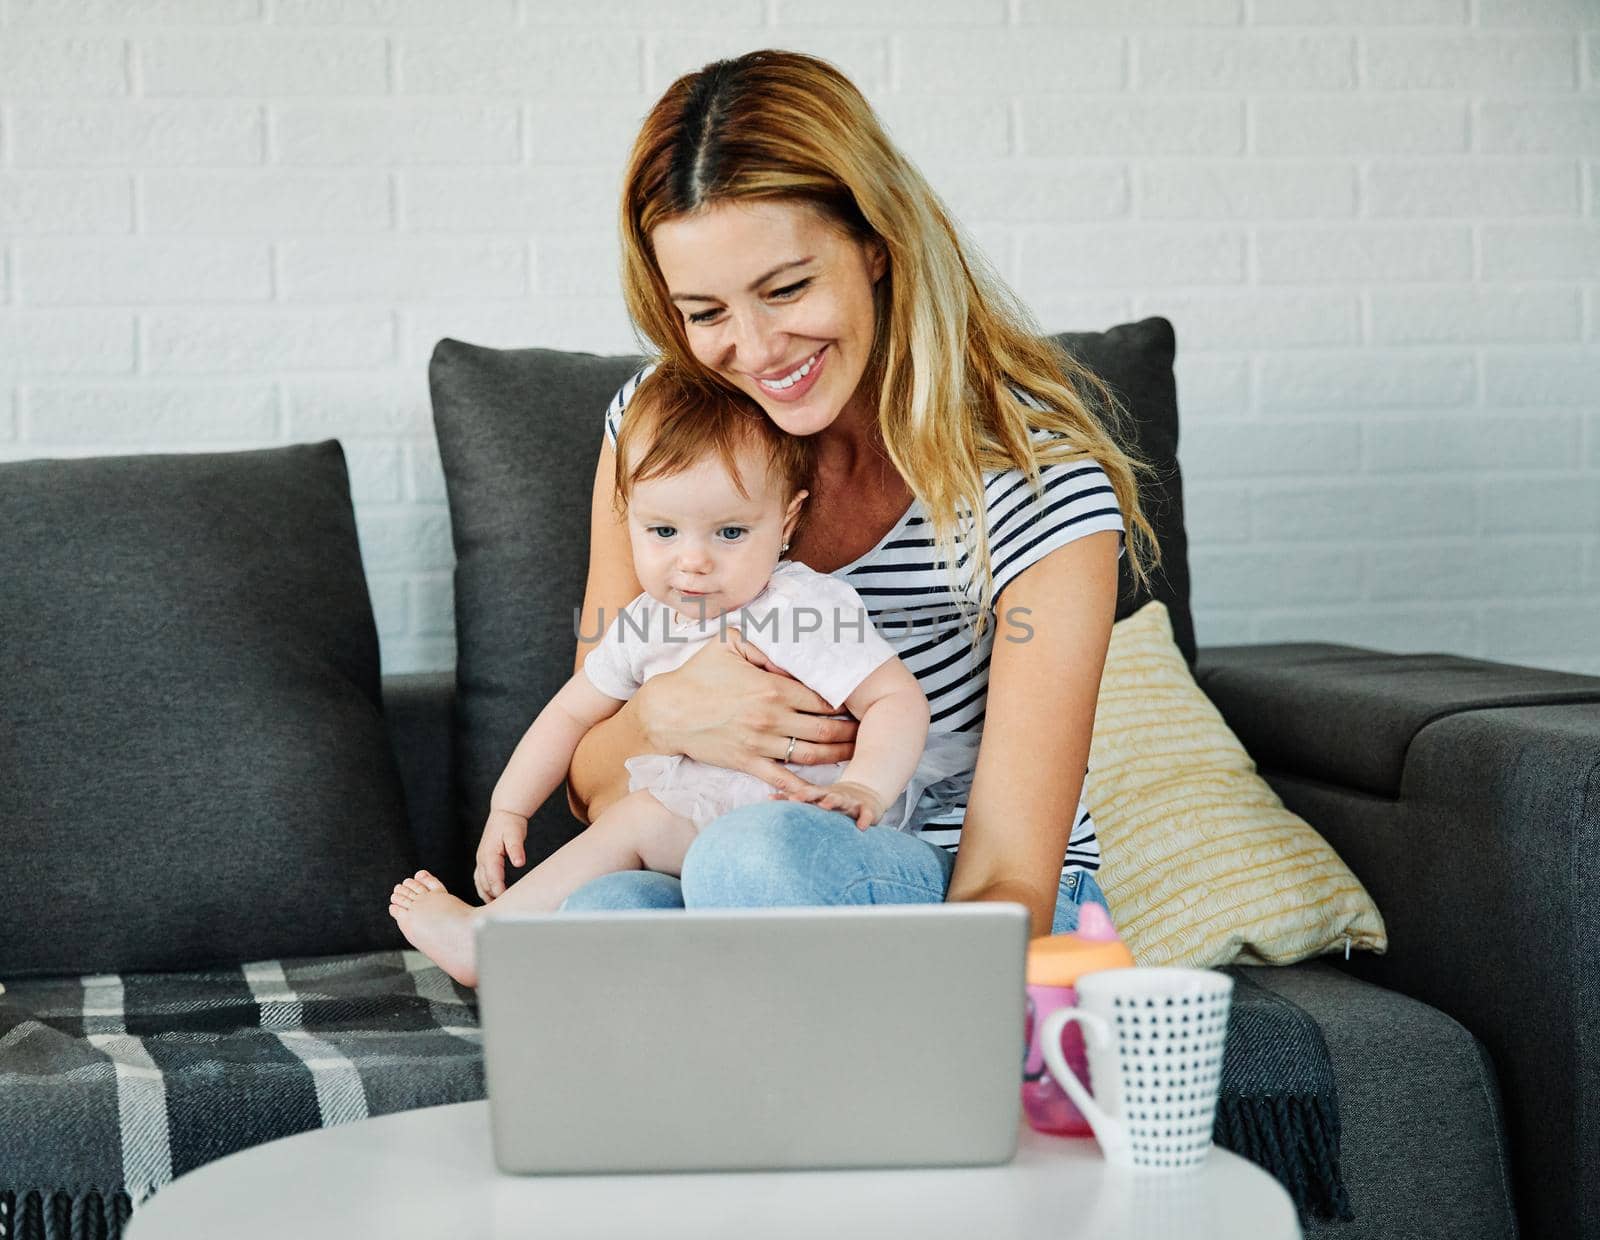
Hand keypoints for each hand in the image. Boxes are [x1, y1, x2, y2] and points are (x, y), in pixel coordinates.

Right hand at [474, 807, 527, 902]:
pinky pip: (480, 880)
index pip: (492, 877)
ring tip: (496, 908)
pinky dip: (484, 890)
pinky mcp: (483, 861)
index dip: (498, 890)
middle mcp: (482, 859)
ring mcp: (481, 861)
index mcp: (489, 854)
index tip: (506, 901)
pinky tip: (492, 898)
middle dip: (492, 897)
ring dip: (486, 896)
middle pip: (484, 884)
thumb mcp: (515, 833)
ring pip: (480, 884)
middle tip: (504, 910)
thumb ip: (517, 848)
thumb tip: (519, 863)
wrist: (504, 814)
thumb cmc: (510, 824)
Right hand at [636, 635, 857, 788]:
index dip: (844, 702)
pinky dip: (805, 788)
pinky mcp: (748, 762)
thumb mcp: (729, 643)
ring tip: (855, 754)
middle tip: (866, 732)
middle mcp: (772, 717)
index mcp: (772, 687)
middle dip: (849, 731)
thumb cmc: (698, 674)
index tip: (858, 704)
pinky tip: (823, 792)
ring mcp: (761, 743)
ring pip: (811, 754)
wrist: (667, 711)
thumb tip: (789, 649)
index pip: (821, 698)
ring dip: (837, 756)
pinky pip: (783, 780)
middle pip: (824, 728)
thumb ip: (764, 643)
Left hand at [772, 779, 886, 830]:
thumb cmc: (834, 799)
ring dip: (834, 801)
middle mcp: (835, 795)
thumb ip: (795, 798)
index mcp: (821, 794)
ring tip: (826, 804)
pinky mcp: (869, 809)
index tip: (776, 799)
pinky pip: (867, 814)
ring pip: (842, 799)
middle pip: (819, 793)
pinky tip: (862, 826)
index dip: (791, 796)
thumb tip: (768, 798)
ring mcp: (852, 801)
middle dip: (808, 795)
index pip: (804, 793)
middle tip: (796, 798)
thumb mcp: (817, 797)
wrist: (867, 793)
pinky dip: (865, 819)